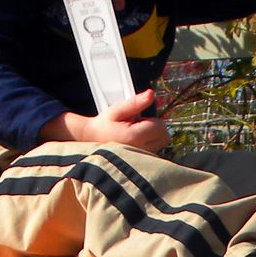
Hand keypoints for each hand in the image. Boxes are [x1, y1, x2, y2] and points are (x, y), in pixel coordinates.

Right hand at [41, 89, 168, 152]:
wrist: (91, 140)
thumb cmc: (104, 124)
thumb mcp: (117, 110)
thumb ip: (135, 103)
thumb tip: (151, 94)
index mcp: (135, 136)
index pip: (160, 126)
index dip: (153, 119)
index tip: (138, 119)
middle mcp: (140, 150)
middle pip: (164, 137)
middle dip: (156, 128)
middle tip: (138, 125)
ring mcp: (140, 158)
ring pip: (160, 144)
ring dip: (152, 136)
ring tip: (135, 133)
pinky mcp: (140, 161)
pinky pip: (154, 150)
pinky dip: (149, 144)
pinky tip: (135, 141)